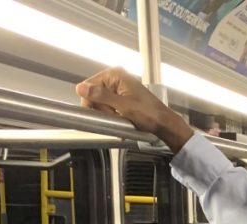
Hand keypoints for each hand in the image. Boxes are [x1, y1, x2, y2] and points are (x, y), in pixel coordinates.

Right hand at [76, 68, 193, 152]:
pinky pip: (109, 107)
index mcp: (115, 75)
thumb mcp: (123, 106)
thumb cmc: (150, 114)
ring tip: (120, 117)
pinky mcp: (122, 98)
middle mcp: (117, 78)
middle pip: (94, 95)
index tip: (102, 111)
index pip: (88, 86)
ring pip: (101, 103)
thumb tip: (82, 88)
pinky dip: (113, 115)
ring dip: (107, 114)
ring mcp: (119, 88)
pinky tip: (121, 119)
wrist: (164, 124)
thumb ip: (101, 96)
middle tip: (114, 115)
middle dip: (101, 109)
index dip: (92, 102)